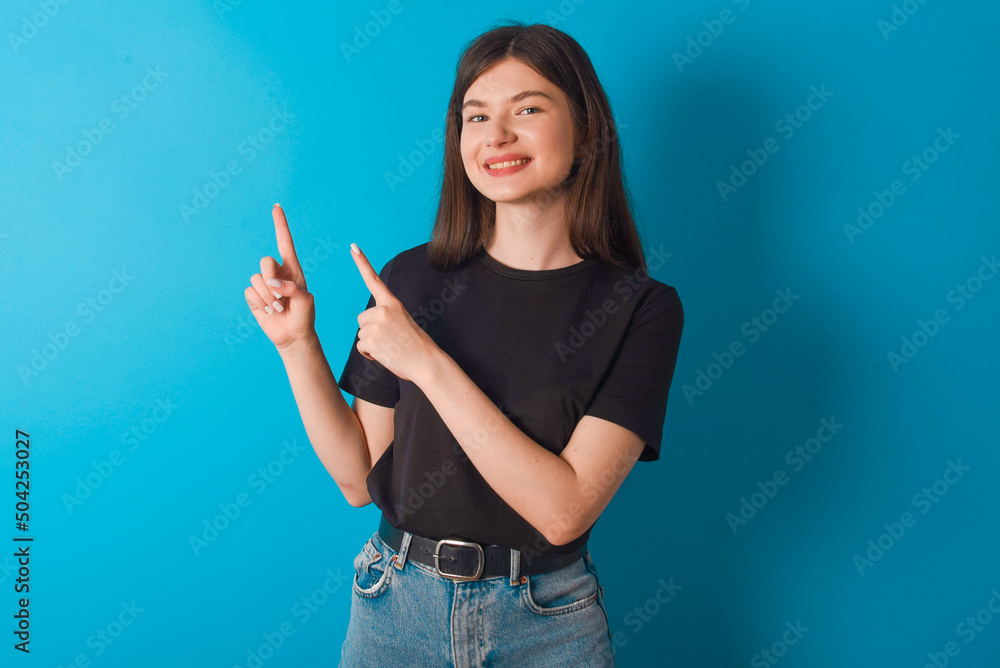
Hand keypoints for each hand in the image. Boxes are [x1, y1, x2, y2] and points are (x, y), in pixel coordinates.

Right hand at [245, 204, 316, 353]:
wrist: (293, 335)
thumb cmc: (304, 316)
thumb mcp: (305, 301)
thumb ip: (292, 288)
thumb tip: (271, 283)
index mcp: (292, 269)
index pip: (285, 242)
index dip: (280, 225)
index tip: (277, 207)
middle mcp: (276, 273)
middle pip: (265, 261)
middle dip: (270, 278)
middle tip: (280, 297)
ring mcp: (264, 284)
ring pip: (256, 279)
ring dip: (267, 296)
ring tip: (278, 308)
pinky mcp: (254, 297)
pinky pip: (250, 292)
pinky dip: (260, 303)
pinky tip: (270, 311)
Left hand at [350, 243, 438, 382]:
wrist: (426, 362)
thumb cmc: (417, 346)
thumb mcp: (403, 322)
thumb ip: (386, 318)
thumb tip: (369, 327)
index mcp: (392, 304)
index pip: (374, 280)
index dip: (362, 263)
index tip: (353, 247)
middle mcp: (383, 310)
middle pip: (362, 319)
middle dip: (371, 330)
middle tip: (390, 339)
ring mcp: (376, 324)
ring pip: (361, 334)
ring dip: (372, 343)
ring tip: (390, 348)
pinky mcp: (370, 340)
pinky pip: (361, 347)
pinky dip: (370, 354)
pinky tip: (385, 355)